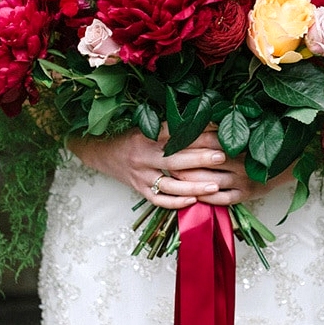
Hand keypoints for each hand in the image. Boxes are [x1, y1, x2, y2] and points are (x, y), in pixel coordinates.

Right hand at [67, 127, 228, 209]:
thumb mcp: (146, 126)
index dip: (197, 134)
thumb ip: (170, 127)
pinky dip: (176, 202)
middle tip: (222, 157)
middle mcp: (143, 156)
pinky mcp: (139, 190)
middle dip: (200, 158)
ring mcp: (141, 175)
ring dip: (193, 186)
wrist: (101, 152)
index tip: (218, 134)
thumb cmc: (130, 137)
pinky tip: (194, 201)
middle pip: (175, 159)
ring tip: (215, 185)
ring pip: (169, 184)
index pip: (175, 134)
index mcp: (146, 135)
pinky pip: (159, 199)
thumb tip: (203, 122)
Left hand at [171, 128, 293, 205]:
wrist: (287, 164)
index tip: (172, 141)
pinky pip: (222, 199)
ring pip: (211, 182)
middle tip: (167, 160)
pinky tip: (193, 195)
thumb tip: (197, 120)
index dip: (189, 142)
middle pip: (206, 162)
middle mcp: (241, 161)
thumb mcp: (245, 133)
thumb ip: (222, 129)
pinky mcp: (246, 194)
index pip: (208, 141)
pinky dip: (207, 198)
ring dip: (191, 181)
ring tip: (174, 177)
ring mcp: (243, 179)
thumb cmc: (259, 146)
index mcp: (239, 143)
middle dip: (185, 162)